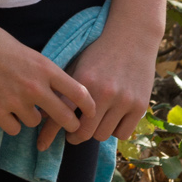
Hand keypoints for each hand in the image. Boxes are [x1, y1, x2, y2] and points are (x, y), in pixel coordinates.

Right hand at [0, 18, 89, 141]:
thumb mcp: (32, 56)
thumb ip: (47, 77)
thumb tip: (58, 100)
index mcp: (46, 69)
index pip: (78, 93)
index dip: (89, 107)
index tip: (91, 113)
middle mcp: (34, 87)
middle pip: (64, 117)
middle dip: (70, 125)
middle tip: (70, 127)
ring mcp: (15, 101)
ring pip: (35, 123)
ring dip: (30, 117)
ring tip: (17, 104)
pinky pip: (14, 129)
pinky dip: (11, 122)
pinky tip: (4, 110)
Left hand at [57, 24, 160, 148]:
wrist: (133, 35)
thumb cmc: (100, 51)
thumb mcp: (78, 65)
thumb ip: (64, 88)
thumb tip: (45, 114)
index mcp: (83, 82)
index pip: (61, 115)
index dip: (49, 134)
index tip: (42, 145)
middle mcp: (104, 93)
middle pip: (84, 133)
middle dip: (75, 135)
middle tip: (73, 133)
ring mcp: (124, 100)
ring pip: (102, 135)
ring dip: (96, 131)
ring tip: (95, 121)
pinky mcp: (139, 105)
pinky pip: (123, 134)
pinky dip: (116, 130)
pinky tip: (113, 119)